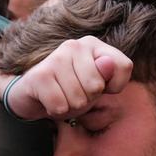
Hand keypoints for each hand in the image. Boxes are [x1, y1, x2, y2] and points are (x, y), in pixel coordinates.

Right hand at [5, 36, 133, 120]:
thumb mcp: (96, 85)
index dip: (116, 85)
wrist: (32, 94)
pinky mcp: (40, 75)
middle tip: (74, 93)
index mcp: (93, 44)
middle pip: (97, 86)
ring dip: (70, 107)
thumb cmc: (69, 89)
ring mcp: (55, 58)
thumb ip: (110, 76)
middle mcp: (74, 45)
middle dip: (87, 99)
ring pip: (78, 99)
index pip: (123, 65)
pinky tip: (49, 101)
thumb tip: (107, 63)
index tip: (100, 86)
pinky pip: (60, 106)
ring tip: (61, 96)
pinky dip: (56, 111)